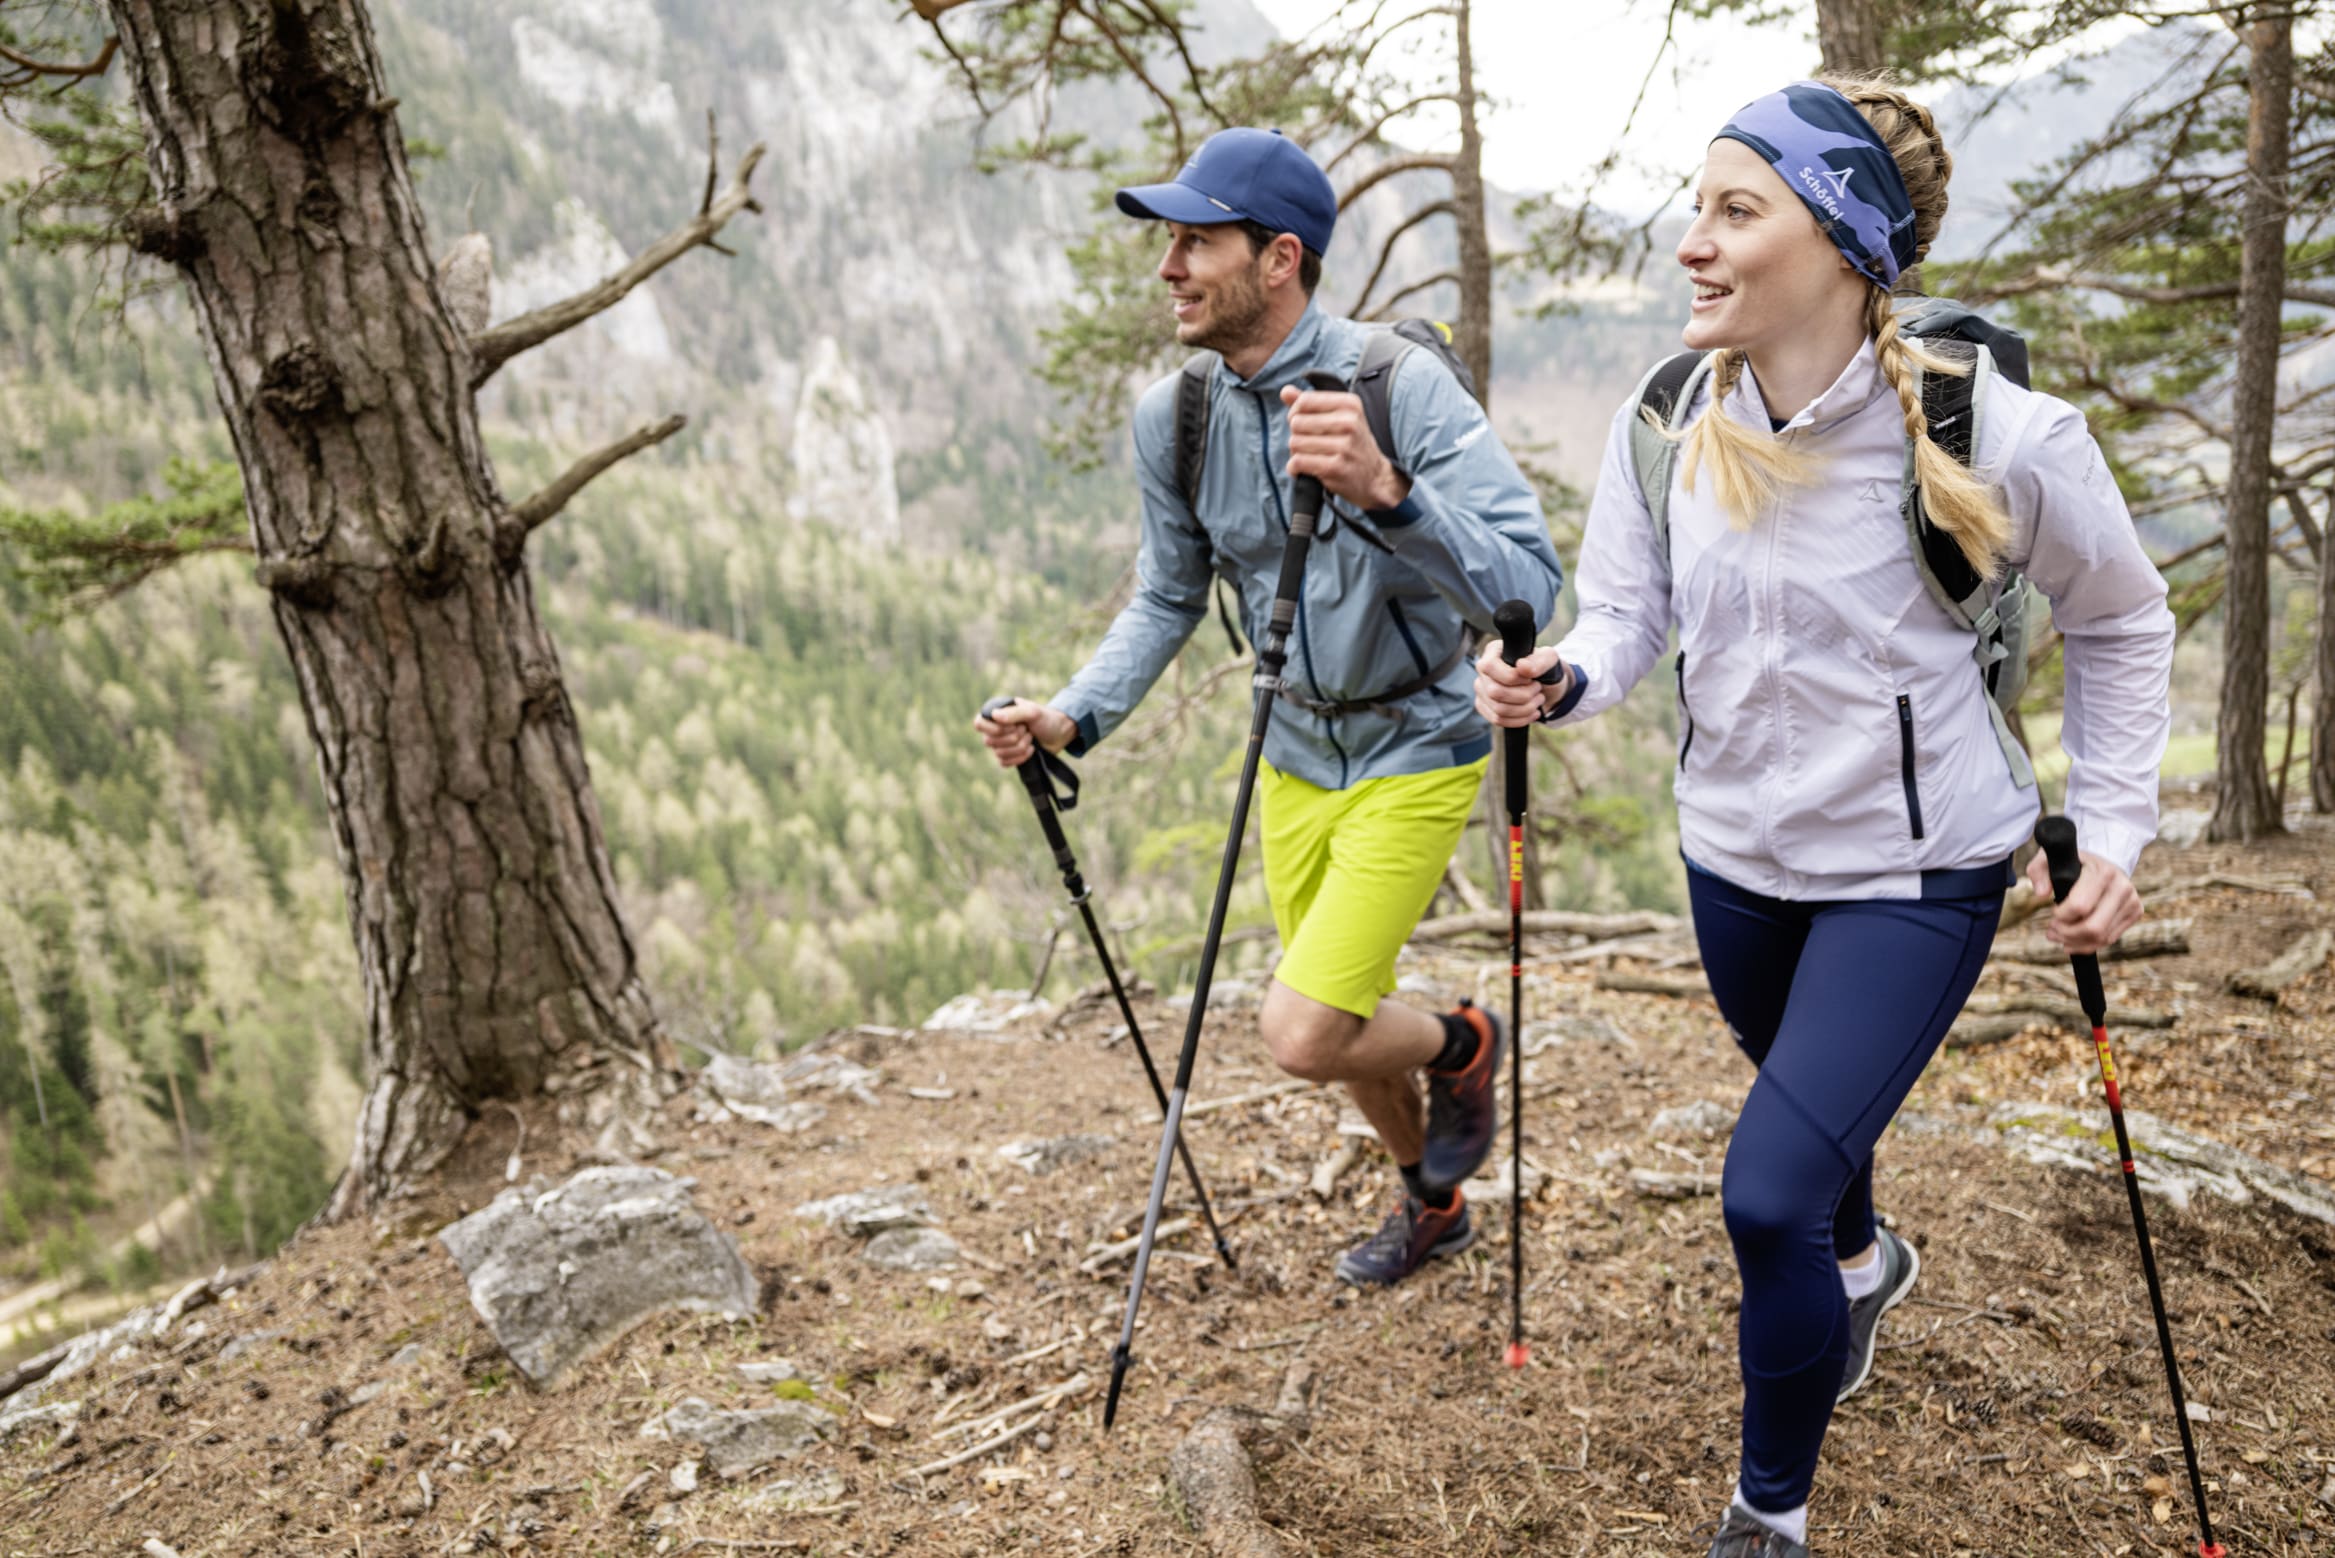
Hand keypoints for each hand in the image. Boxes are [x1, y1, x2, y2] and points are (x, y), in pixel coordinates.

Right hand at [974, 698, 1075, 768]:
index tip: (1011, 726)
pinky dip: (1020, 758)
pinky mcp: (1009, 757)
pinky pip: (1004, 763)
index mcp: (998, 714)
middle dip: (1013, 738)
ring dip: (1019, 747)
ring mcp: (1002, 744)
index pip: (979, 723)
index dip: (992, 729)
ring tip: (1031, 738)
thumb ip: (1014, 713)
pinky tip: (1031, 750)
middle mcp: (996, 729)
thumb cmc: (1046, 718)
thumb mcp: (1033, 712)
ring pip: (999, 754)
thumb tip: (994, 716)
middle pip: (989, 742)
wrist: (1060, 733)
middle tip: (1027, 730)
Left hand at [1280, 383, 1409, 510]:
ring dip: (1296, 452)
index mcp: (1350, 405)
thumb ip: (1311, 403)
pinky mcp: (1335, 467)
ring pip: (1295, 443)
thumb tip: (1285, 391)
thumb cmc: (1352, 444)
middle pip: (1297, 423)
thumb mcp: (1340, 417)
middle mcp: (1349, 423)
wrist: (1375, 477)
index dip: (1295, 413)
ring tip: (1311, 456)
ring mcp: (1344, 446)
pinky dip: (1294, 467)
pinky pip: (1298, 462)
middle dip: (1297, 435)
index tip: (1304, 424)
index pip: (1305, 401)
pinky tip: (1303, 469)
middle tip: (1309, 444)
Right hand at [1474, 638, 1567, 728]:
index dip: (1513, 677)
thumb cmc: (1542, 667)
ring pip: (1498, 709)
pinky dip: (1520, 720)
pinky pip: (1498, 720)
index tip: (1531, 678)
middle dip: (1523, 695)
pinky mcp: (1484, 706)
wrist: (1544, 684)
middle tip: (1538, 690)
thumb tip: (1523, 666)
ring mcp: (1481, 690)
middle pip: (1495, 692)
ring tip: (1538, 700)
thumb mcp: (1548, 659)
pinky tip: (1532, 713)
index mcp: (1493, 652)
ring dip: (1525, 708)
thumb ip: (1538, 661)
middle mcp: (1482, 671)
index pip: (1490, 667)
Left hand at [2023, 847, 2142, 955]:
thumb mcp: (2050, 859)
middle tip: (2052, 931)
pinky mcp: (2135, 912)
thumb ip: (2038, 871)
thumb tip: (2041, 894)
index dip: (2061, 915)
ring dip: (2075, 942)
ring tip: (2058, 937)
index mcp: (2102, 872)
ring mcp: (2131, 901)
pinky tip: (2072, 941)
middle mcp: (2122, 887)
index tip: (2054, 911)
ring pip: (2101, 937)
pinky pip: (2110, 939)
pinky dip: (2088, 945)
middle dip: (2067, 934)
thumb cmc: (2073, 862)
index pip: (2079, 906)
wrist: (2105, 859)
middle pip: (2093, 928)